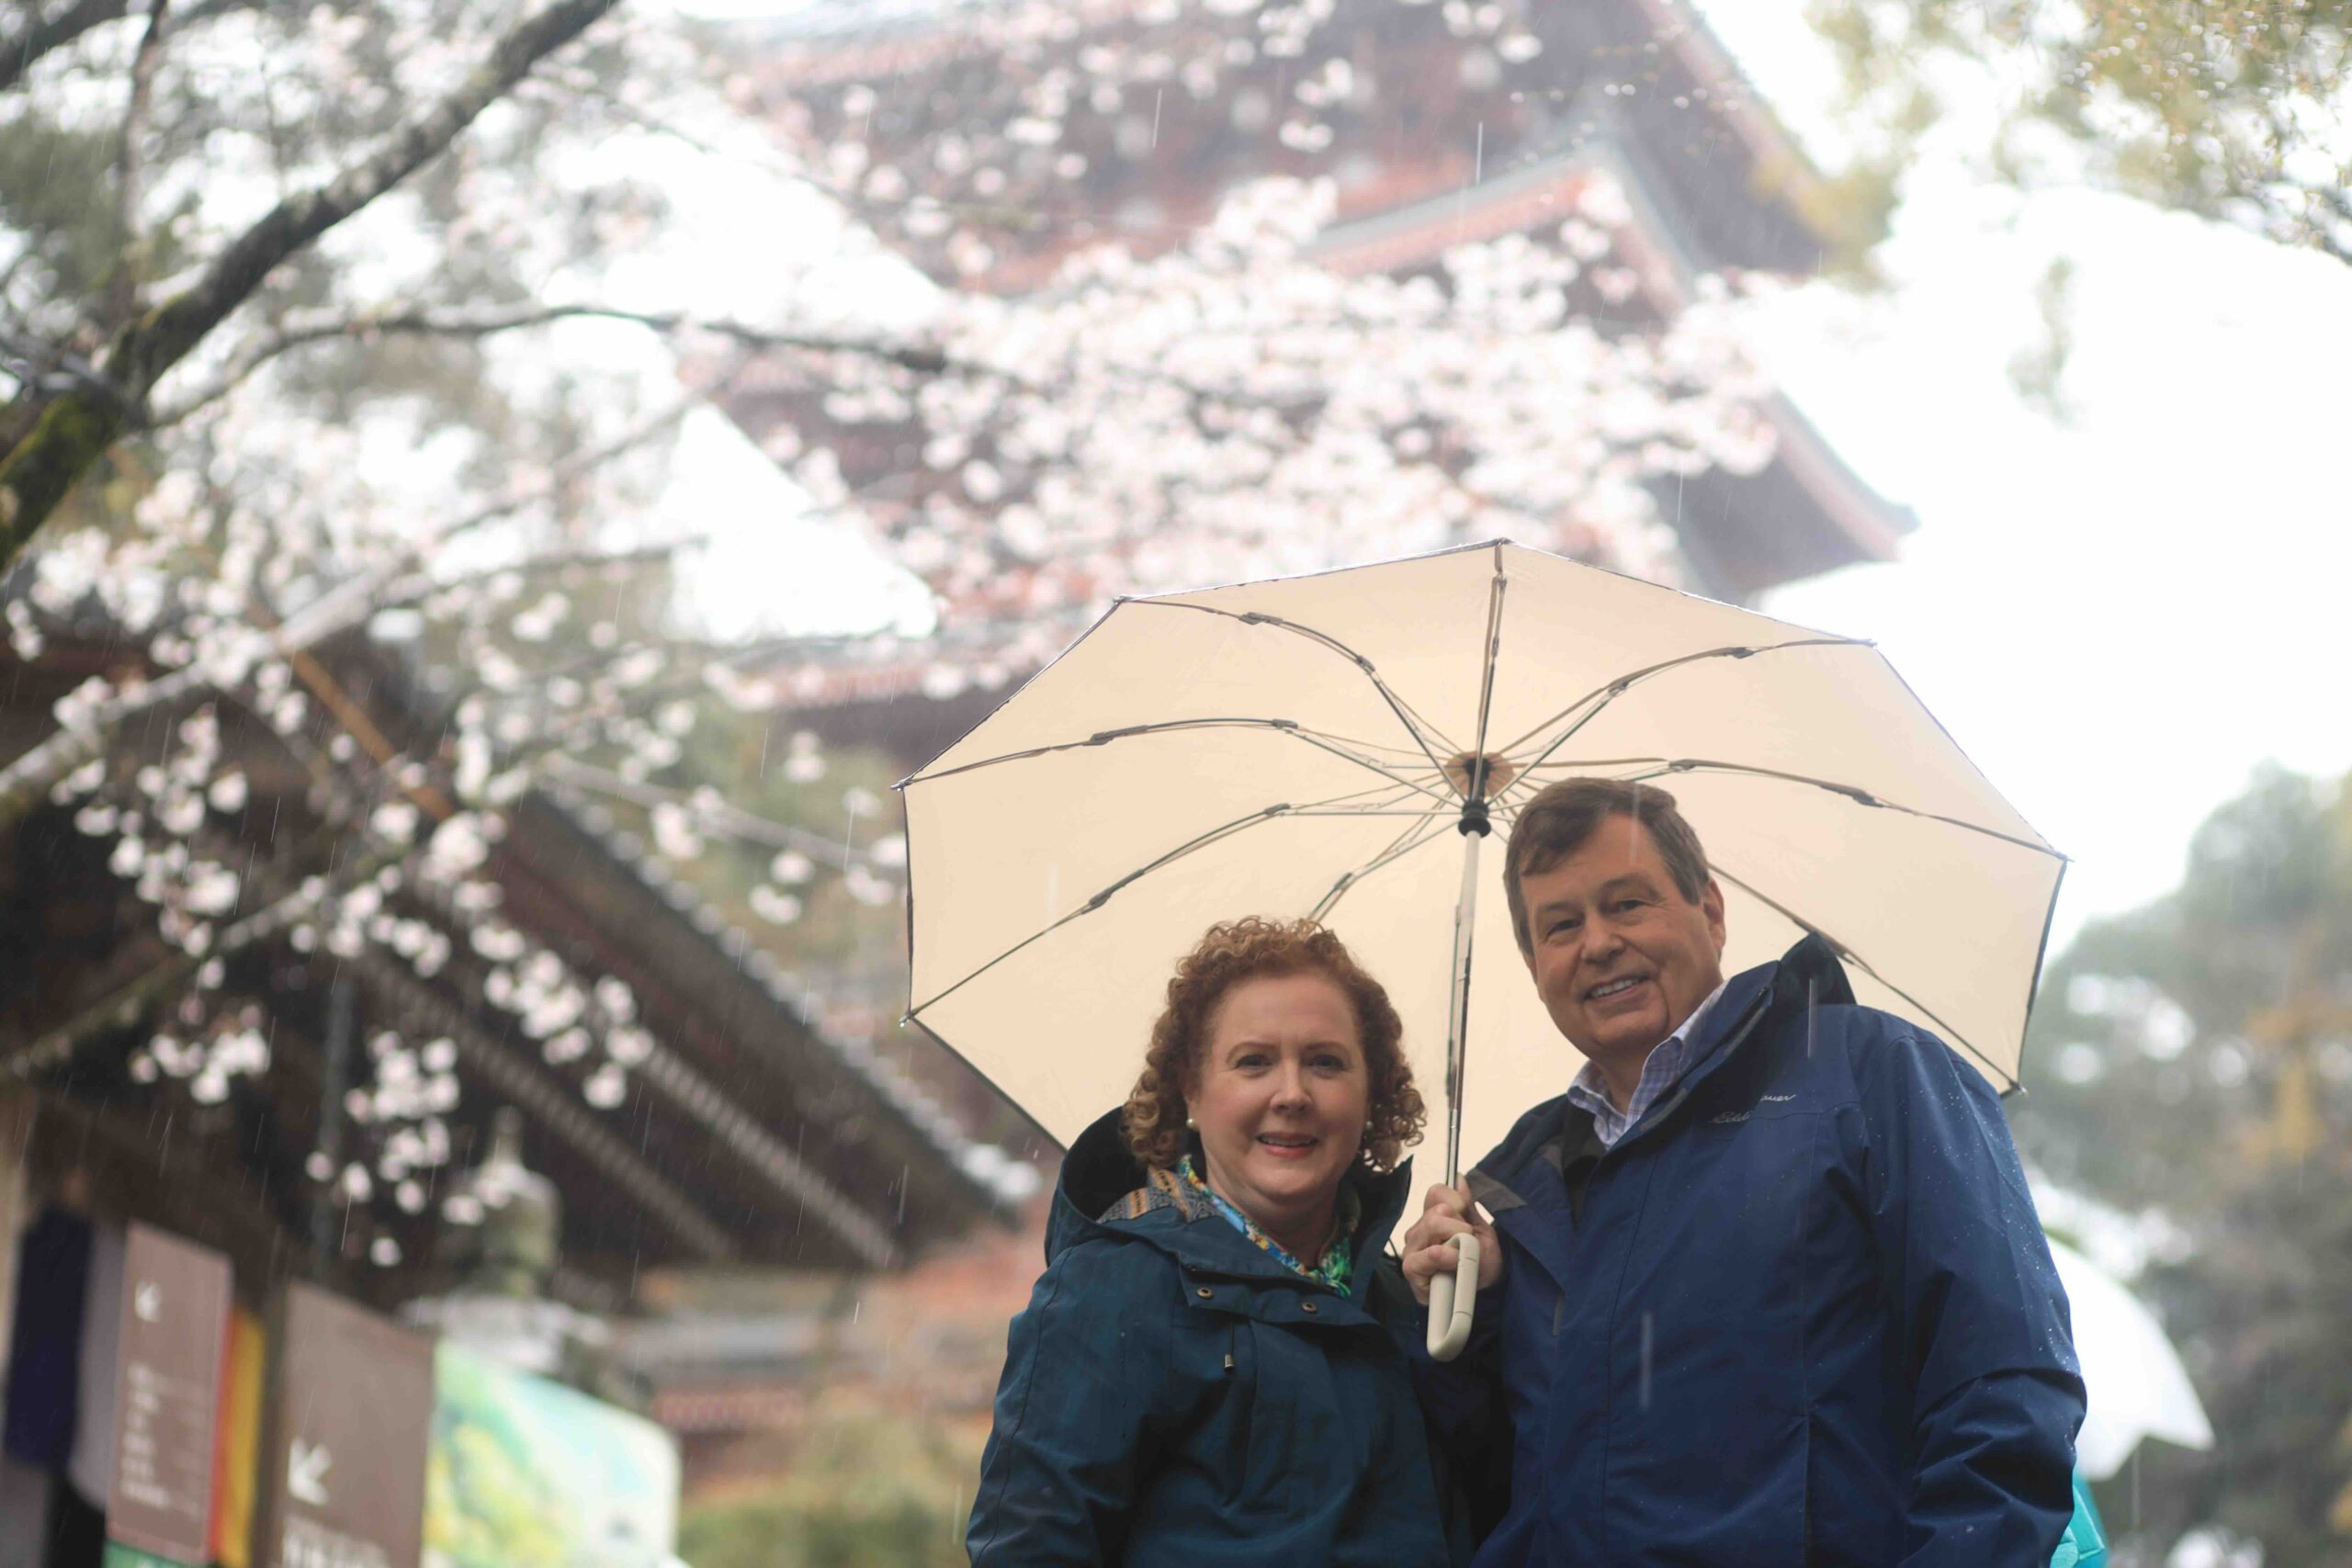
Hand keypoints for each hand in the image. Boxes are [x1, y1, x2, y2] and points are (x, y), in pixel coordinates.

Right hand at [1400, 1181, 1502, 1305]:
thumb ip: (1468, 1206)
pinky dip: (1446, 1257)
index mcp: (1432, 1217)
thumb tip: (1459, 1179)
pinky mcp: (1411, 1269)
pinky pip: (1428, 1253)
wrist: (1484, 1291)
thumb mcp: (1480, 1230)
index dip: (1457, 1201)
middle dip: (1460, 1226)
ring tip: (1462, 1257)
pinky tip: (1453, 1265)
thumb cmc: (1480, 1261)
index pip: (1437, 1192)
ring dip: (1456, 1242)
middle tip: (1468, 1244)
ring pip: (1431, 1226)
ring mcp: (1412, 1249)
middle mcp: (1418, 1230)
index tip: (1468, 1220)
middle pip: (1436, 1211)